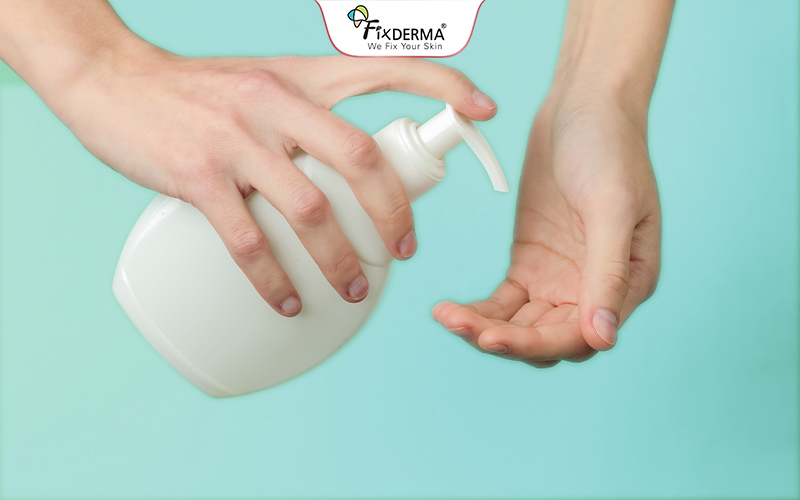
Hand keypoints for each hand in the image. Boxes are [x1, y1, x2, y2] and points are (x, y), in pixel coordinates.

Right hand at [45, 44, 495, 315]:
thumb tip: (351, 169)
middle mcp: (275, 104)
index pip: (384, 67)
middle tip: (405, 249)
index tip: (480, 109)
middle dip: (394, 212)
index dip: (440, 84)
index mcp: (300, 76)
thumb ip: (308, 114)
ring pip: (312, 210)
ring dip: (342, 259)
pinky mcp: (197, 177)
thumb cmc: (197, 89)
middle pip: (361, 159)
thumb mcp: (262, 82)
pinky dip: (274, 279)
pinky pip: (248, 240)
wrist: (112, 80)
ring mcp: (237, 141)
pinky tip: (288, 302)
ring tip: (356, 288)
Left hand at [432, 88, 660, 366]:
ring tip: (447, 316)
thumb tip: (604, 338)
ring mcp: (560, 280)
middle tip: (460, 324)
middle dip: (504, 340)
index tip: (492, 338)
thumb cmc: (611, 147)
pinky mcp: (531, 264)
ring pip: (522, 327)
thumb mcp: (612, 207)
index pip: (580, 337)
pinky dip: (481, 311)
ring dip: (486, 329)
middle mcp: (595, 290)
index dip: (536, 344)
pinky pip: (504, 303)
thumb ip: (608, 273)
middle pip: (547, 339)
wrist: (584, 105)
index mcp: (628, 283)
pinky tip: (452, 310)